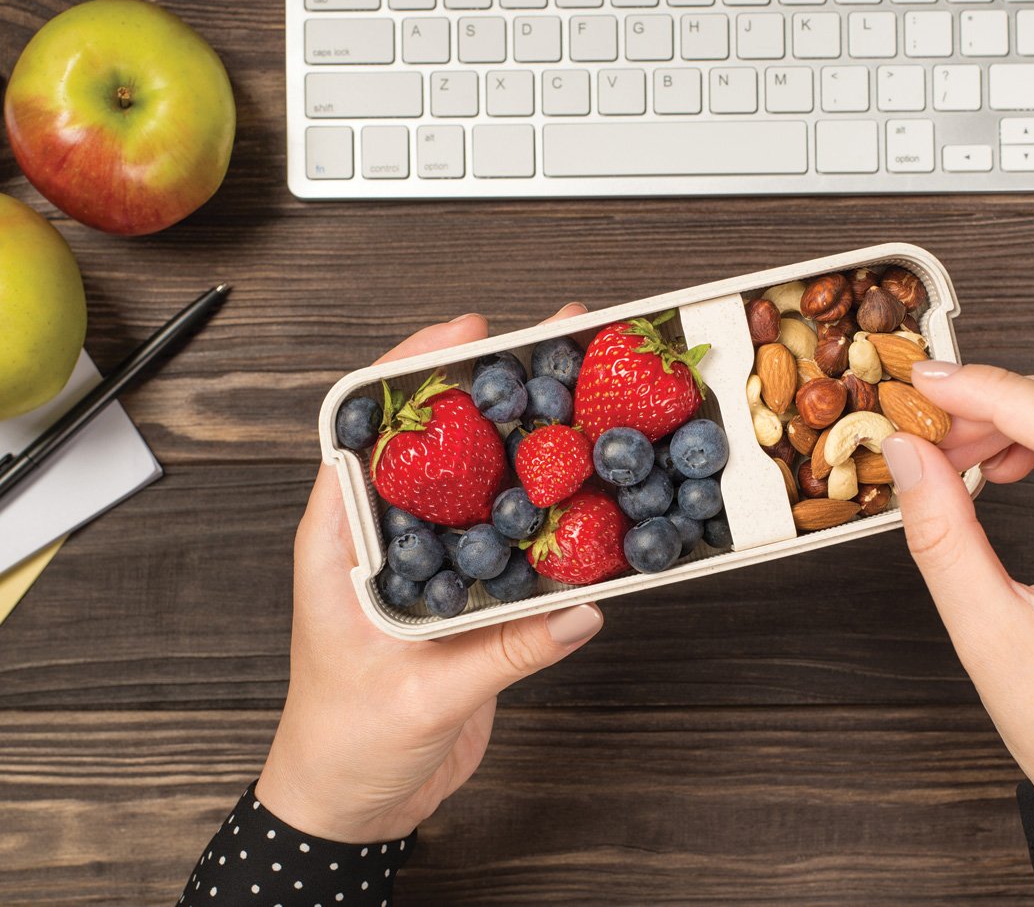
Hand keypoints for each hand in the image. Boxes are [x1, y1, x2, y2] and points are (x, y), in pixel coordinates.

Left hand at [257, 305, 602, 843]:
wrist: (354, 802)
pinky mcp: (465, 593)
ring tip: (581, 395)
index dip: (413, 370)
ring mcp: (428, 563)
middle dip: (491, 385)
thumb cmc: (344, 744)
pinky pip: (511, 534)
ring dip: (526, 437)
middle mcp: (385, 538)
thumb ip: (501, 653)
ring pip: (479, 478)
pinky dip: (549, 507)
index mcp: (342, 541)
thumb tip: (578, 608)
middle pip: (436, 438)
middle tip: (552, 342)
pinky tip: (589, 489)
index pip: (366, 429)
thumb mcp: (420, 697)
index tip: (467, 333)